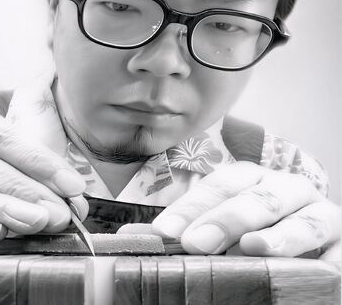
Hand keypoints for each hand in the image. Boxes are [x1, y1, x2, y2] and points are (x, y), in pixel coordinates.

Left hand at [123, 162, 339, 257]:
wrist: (310, 236)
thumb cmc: (255, 228)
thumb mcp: (218, 225)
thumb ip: (183, 229)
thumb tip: (130, 237)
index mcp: (249, 179)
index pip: (217, 186)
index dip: (191, 207)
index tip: (164, 232)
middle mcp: (283, 188)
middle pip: (255, 198)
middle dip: (224, 220)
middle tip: (194, 243)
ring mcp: (316, 211)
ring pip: (301, 218)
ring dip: (278, 234)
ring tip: (252, 248)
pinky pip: (336, 250)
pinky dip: (325, 261)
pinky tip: (313, 271)